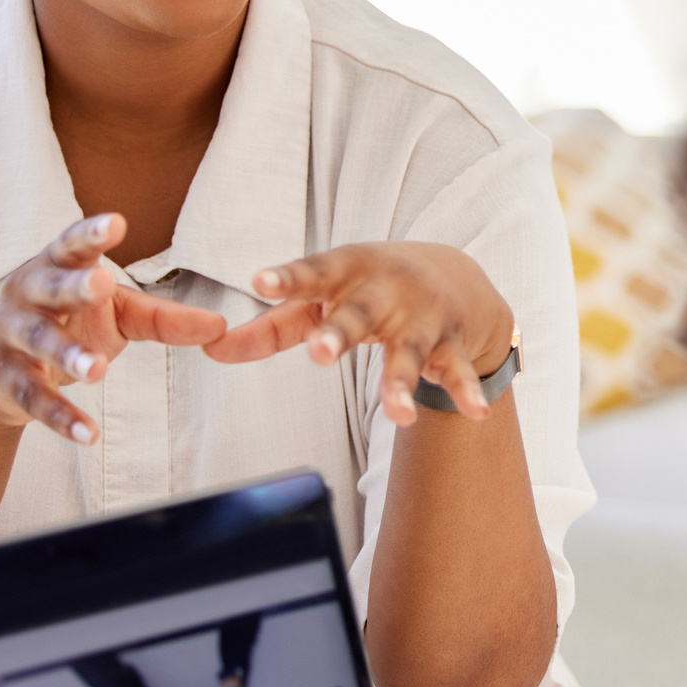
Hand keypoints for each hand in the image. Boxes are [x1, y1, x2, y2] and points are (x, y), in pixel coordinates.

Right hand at [0, 213, 226, 444]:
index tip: (116, 224)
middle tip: (102, 282)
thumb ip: (162, 319)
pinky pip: (35, 397)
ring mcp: (10, 336)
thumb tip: (220, 326)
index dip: (91, 234)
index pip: (71, 245)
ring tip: (97, 370)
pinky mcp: (5, 380)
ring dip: (68, 355)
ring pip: (40, 342)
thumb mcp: (114, 316)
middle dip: (75, 286)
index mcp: (54, 266)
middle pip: (52, 287)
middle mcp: (26, 293)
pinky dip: (61, 416)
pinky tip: (88, 433)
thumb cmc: (67, 326)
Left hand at [203, 243, 515, 423]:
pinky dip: (466, 389)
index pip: (314, 272)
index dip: (288, 277)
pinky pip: (457, 369)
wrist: (454, 275)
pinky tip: (475, 411)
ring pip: (409, 350)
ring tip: (396, 415)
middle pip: (359, 313)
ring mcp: (421, 316)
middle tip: (318, 353)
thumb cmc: (366, 289)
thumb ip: (269, 327)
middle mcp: (385, 289)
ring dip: (401, 380)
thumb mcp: (321, 299)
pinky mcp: (451, 343)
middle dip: (340, 332)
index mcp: (347, 271)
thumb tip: (210, 347)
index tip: (260, 281)